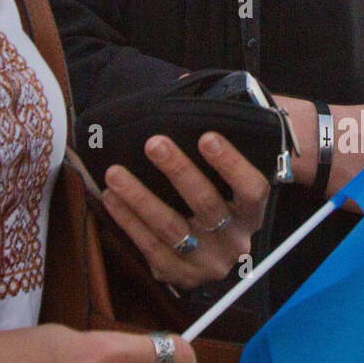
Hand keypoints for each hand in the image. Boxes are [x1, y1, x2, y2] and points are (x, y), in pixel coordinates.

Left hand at [99, 130, 270, 288]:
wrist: (215, 253)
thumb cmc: (217, 200)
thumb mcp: (228, 180)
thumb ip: (214, 141)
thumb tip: (183, 87)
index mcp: (253, 214)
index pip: (252, 189)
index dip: (231, 164)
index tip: (206, 136)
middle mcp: (235, 241)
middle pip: (207, 204)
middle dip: (178, 171)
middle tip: (153, 143)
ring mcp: (208, 262)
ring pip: (172, 228)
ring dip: (140, 198)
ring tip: (115, 173)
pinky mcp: (181, 275)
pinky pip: (150, 248)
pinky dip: (128, 221)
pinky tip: (111, 197)